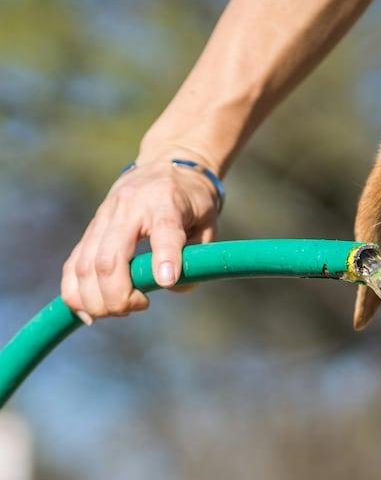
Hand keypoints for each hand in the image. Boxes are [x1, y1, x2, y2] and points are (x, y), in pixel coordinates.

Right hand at [61, 155, 220, 322]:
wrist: (165, 166)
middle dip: (118, 295)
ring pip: (84, 266)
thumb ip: (198, 255)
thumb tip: (173, 286)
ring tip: (120, 311)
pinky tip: (90, 313)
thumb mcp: (208, 222)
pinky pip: (73, 266)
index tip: (167, 282)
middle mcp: (128, 208)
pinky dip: (76, 294)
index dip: (165, 257)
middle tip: (139, 306)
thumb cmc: (192, 200)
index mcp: (166, 202)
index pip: (163, 230)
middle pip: (109, 258)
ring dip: (96, 300)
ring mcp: (103, 219)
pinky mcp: (90, 231)